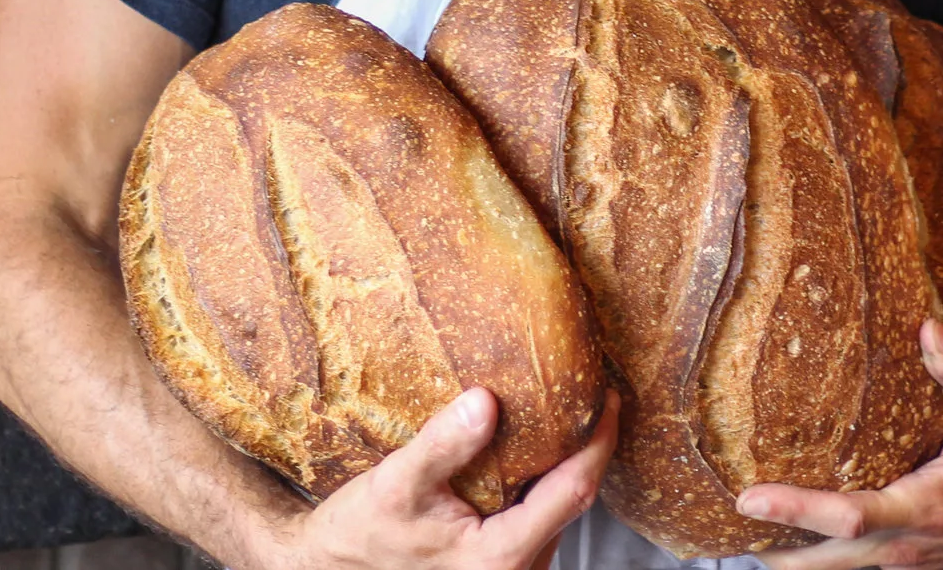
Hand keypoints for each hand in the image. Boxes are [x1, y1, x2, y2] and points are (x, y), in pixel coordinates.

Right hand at [262, 388, 619, 569]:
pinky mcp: (503, 566)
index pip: (574, 490)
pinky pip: (539, 519)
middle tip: (588, 390)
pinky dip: (541, 483)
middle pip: (573, 500)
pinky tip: (527, 450)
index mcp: (502, 556)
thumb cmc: (362, 534)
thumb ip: (442, 445)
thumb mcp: (396, 484)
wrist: (333, 568)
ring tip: (563, 411)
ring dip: (564, 465)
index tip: (609, 396)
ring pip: (558, 511)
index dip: (599, 440)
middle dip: (586, 446)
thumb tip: (486, 401)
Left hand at [736, 324, 942, 569]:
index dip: (796, 510)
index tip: (747, 498)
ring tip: (746, 542)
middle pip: (826, 566)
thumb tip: (927, 328)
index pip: (849, 517)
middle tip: (725, 533)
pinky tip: (796, 548)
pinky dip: (825, 564)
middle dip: (775, 554)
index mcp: (929, 508)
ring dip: (796, 564)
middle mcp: (914, 549)